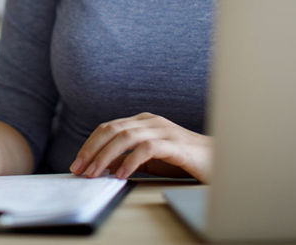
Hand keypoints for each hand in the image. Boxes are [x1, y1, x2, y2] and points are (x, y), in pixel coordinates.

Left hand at [69, 112, 212, 181]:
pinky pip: (147, 149)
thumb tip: (105, 168)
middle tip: (79, 170)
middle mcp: (151, 121)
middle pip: (112, 130)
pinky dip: (130, 161)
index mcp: (143, 121)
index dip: (89, 145)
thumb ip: (129, 159)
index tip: (77, 164)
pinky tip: (121, 174)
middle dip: (91, 150)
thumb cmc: (184, 160)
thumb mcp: (151, 159)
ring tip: (94, 173)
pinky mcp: (175, 144)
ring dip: (105, 156)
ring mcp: (163, 130)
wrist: (218, 161)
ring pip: (125, 137)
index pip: (108, 128)